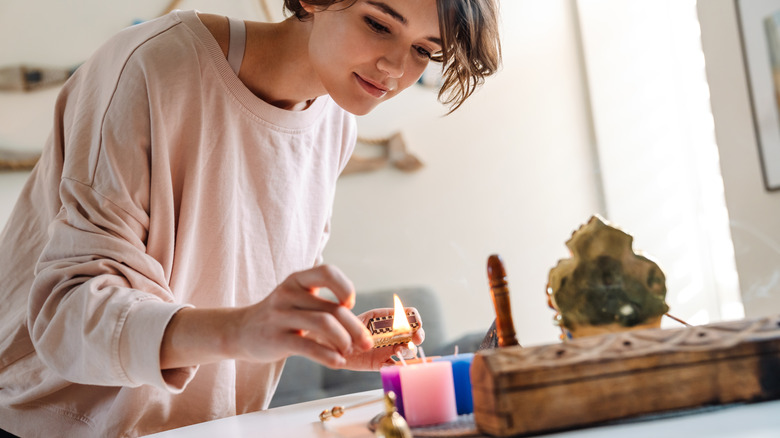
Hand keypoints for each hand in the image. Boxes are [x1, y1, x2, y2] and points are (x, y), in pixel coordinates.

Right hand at [231, 264, 373, 367]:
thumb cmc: (280, 316)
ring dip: (344, 341)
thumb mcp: (297, 299)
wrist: (240, 331)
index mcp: (297, 280)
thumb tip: (360, 327)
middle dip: (355, 328)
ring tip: (348, 351)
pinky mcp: (276, 339)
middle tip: (365, 342)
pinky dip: (328, 356)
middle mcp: (288, 293)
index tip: (350, 304)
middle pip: (332, 308)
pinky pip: (308, 347)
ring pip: (324, 324)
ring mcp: (280, 315)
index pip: (327, 272)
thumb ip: (323, 304)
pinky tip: (338, 362)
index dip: (345, 287)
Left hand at [339, 307, 425, 370]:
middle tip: (415, 339)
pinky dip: (399, 367)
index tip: (416, 325)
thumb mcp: (358, 320)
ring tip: (398, 351)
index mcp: (386, 320)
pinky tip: (396, 365)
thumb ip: (373, 320)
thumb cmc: (344, 328)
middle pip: (413, 334)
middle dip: (418, 336)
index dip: (414, 320)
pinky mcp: (382, 363)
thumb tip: (390, 321)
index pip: (408, 316)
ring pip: (407, 350)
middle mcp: (391, 334)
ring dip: (408, 351)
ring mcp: (388, 349)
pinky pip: (395, 366)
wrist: (332, 346)